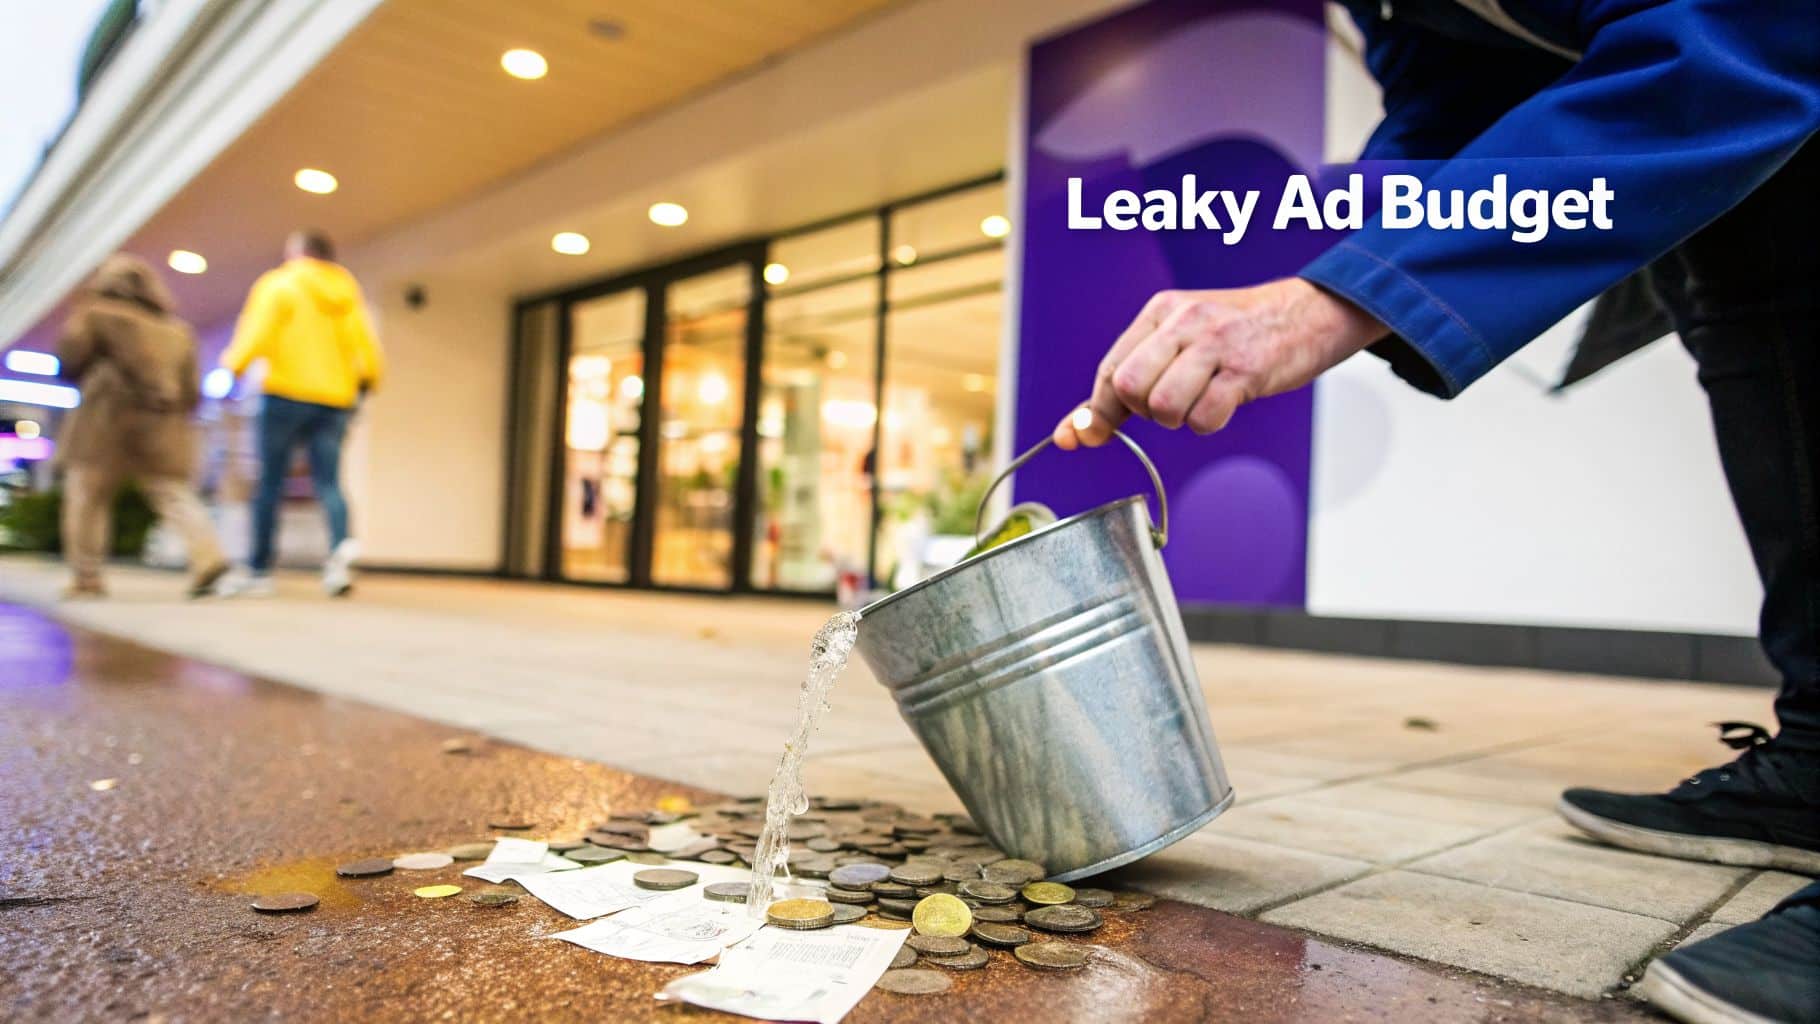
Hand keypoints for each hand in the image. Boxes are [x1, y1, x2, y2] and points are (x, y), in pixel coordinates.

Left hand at [1053, 278, 1384, 448]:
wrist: (1310, 312)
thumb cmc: (1241, 331)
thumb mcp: (1183, 336)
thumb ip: (1135, 374)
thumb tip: (1078, 431)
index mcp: (1162, 311)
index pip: (1111, 369)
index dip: (1094, 411)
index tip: (1081, 439)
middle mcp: (1184, 322)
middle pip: (1129, 388)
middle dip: (1143, 412)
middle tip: (1173, 402)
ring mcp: (1215, 344)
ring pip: (1162, 406)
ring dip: (1179, 418)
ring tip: (1203, 398)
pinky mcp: (1245, 370)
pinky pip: (1204, 418)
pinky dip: (1209, 423)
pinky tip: (1225, 402)